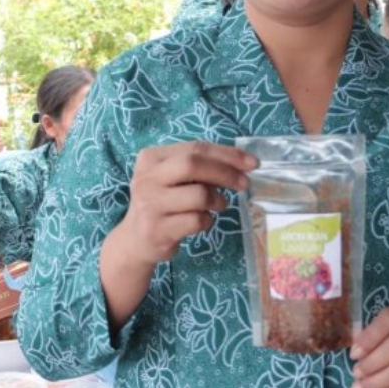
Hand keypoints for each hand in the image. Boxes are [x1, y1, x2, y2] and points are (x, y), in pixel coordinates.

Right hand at [100, 142, 255, 329]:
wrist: (135, 240)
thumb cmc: (163, 202)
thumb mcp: (173, 178)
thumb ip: (198, 167)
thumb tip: (241, 164)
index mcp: (152, 158)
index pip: (195, 147)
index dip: (227, 154)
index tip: (252, 162)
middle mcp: (147, 178)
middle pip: (193, 164)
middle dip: (225, 172)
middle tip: (245, 184)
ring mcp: (150, 204)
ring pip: (199, 195)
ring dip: (217, 201)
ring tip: (217, 205)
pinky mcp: (157, 230)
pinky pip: (197, 221)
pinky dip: (208, 221)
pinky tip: (201, 221)